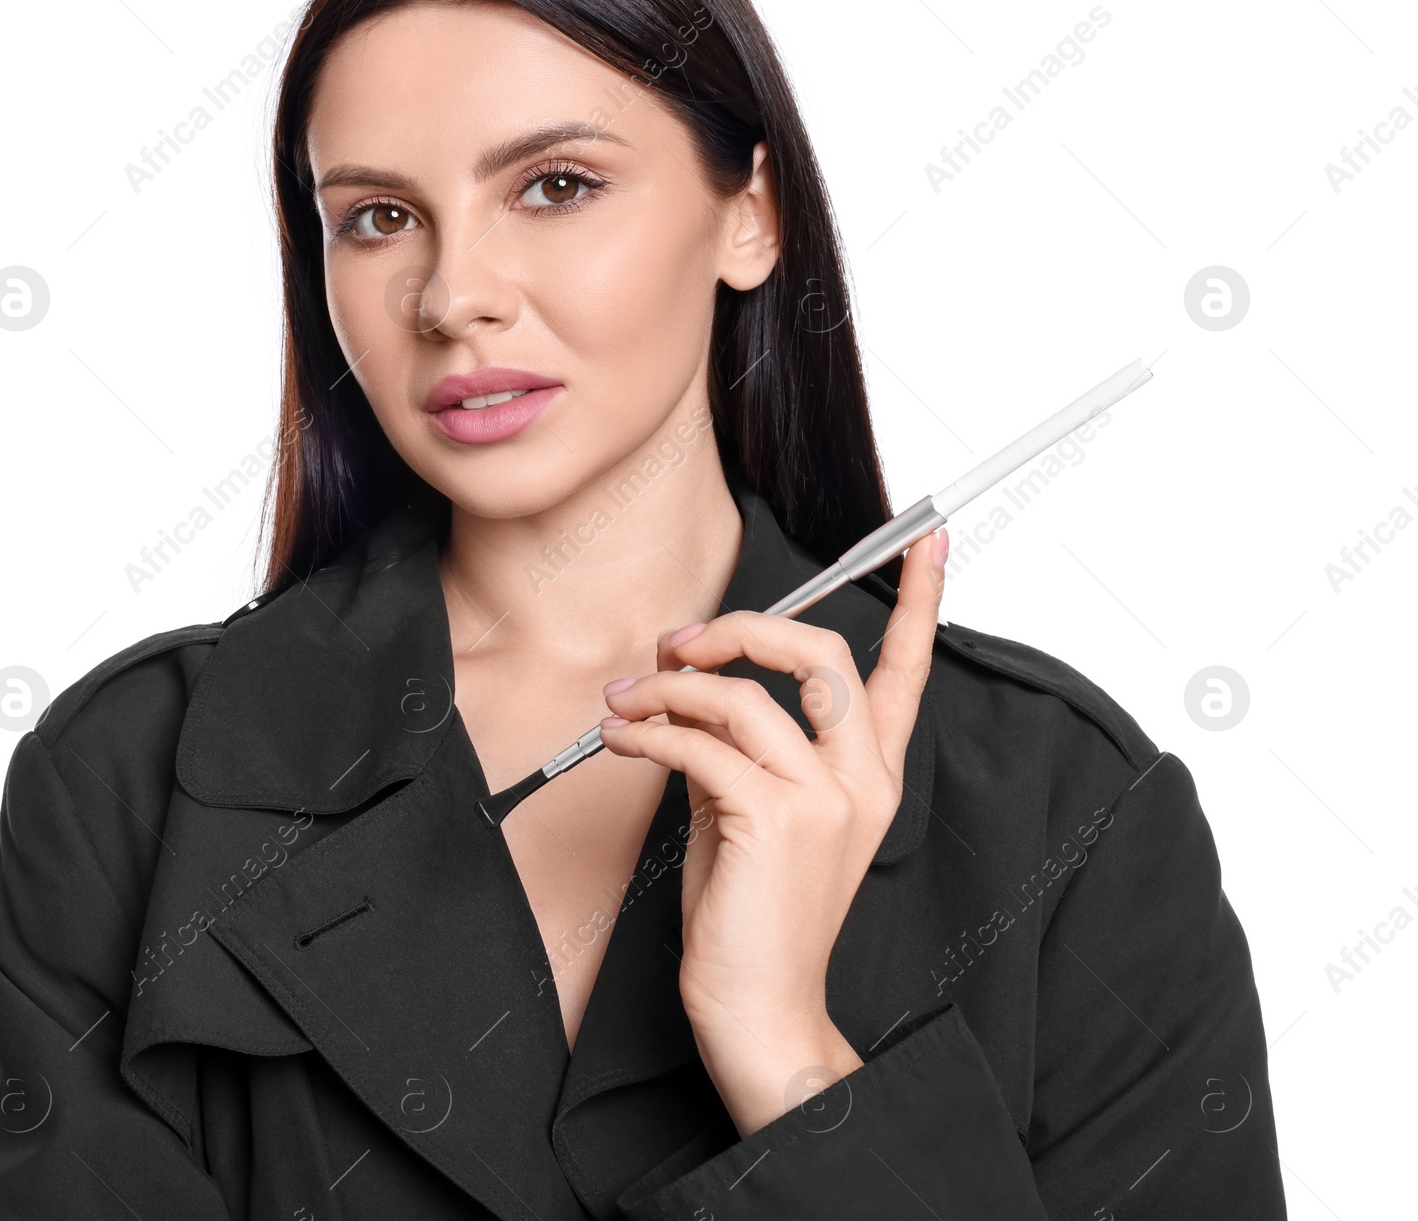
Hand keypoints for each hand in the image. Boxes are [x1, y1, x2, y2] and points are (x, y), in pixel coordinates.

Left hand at [597, 526, 948, 1135]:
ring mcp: (826, 799)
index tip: (926, 542)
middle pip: (821, 655)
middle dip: (742, 628)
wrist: (759, 1008)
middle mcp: (862, 779)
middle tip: (681, 644)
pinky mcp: (777, 820)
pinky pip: (702, 743)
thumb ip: (744, 747)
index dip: (919, 601)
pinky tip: (624, 738)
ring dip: (669, 689)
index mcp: (871, 774)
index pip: (907, 672)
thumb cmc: (754, 913)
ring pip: (747, 696)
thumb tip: (689, 690)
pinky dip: (651, 732)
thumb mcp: (755, 813)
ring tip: (626, 703)